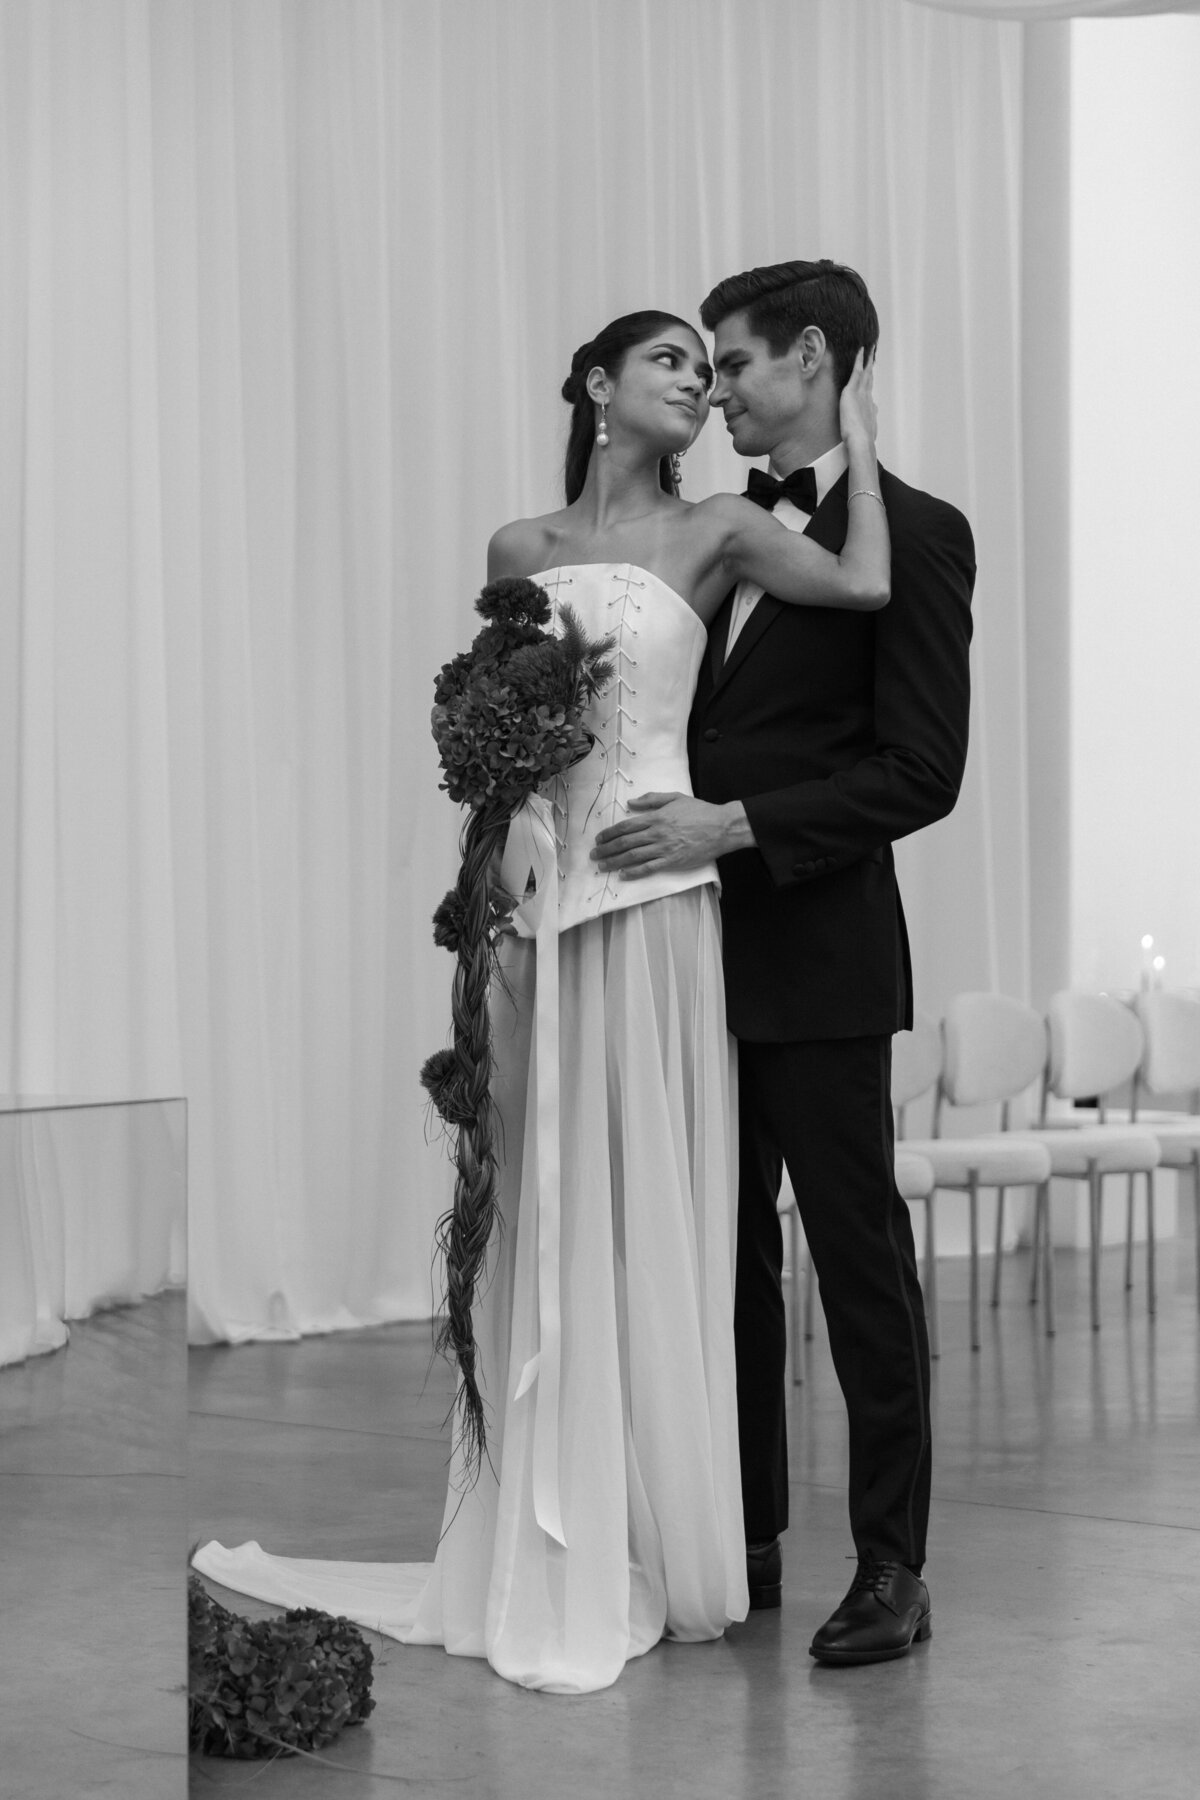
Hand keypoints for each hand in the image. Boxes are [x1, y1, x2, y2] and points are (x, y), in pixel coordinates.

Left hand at [592, 792, 732, 877]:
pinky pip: (649, 868)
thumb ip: (652, 800)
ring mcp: (664, 848)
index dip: (609, 833)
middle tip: (594, 854)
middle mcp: (657, 833)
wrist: (721, 827)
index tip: (599, 839)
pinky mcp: (673, 861)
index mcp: (656, 817)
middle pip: (625, 843)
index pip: (626, 826)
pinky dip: (634, 872)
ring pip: (633, 856)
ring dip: (615, 862)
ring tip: (602, 866)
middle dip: (606, 849)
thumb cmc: (700, 812)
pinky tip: (623, 874)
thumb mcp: (675, 798)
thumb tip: (631, 803)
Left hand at [838, 347, 876, 446]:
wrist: (861, 441)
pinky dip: (859, 360)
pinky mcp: (852, 391)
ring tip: (870, 348)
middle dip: (871, 366)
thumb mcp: (865, 431)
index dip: (870, 381)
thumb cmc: (861, 441)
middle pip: (870, 378)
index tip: (872, 374)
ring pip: (866, 372)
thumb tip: (871, 418)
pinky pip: (857, 371)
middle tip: (873, 354)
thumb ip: (867, 423)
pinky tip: (860, 351)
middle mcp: (867, 397)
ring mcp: (862, 393)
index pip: (869, 390)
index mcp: (868, 407)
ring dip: (868, 359)